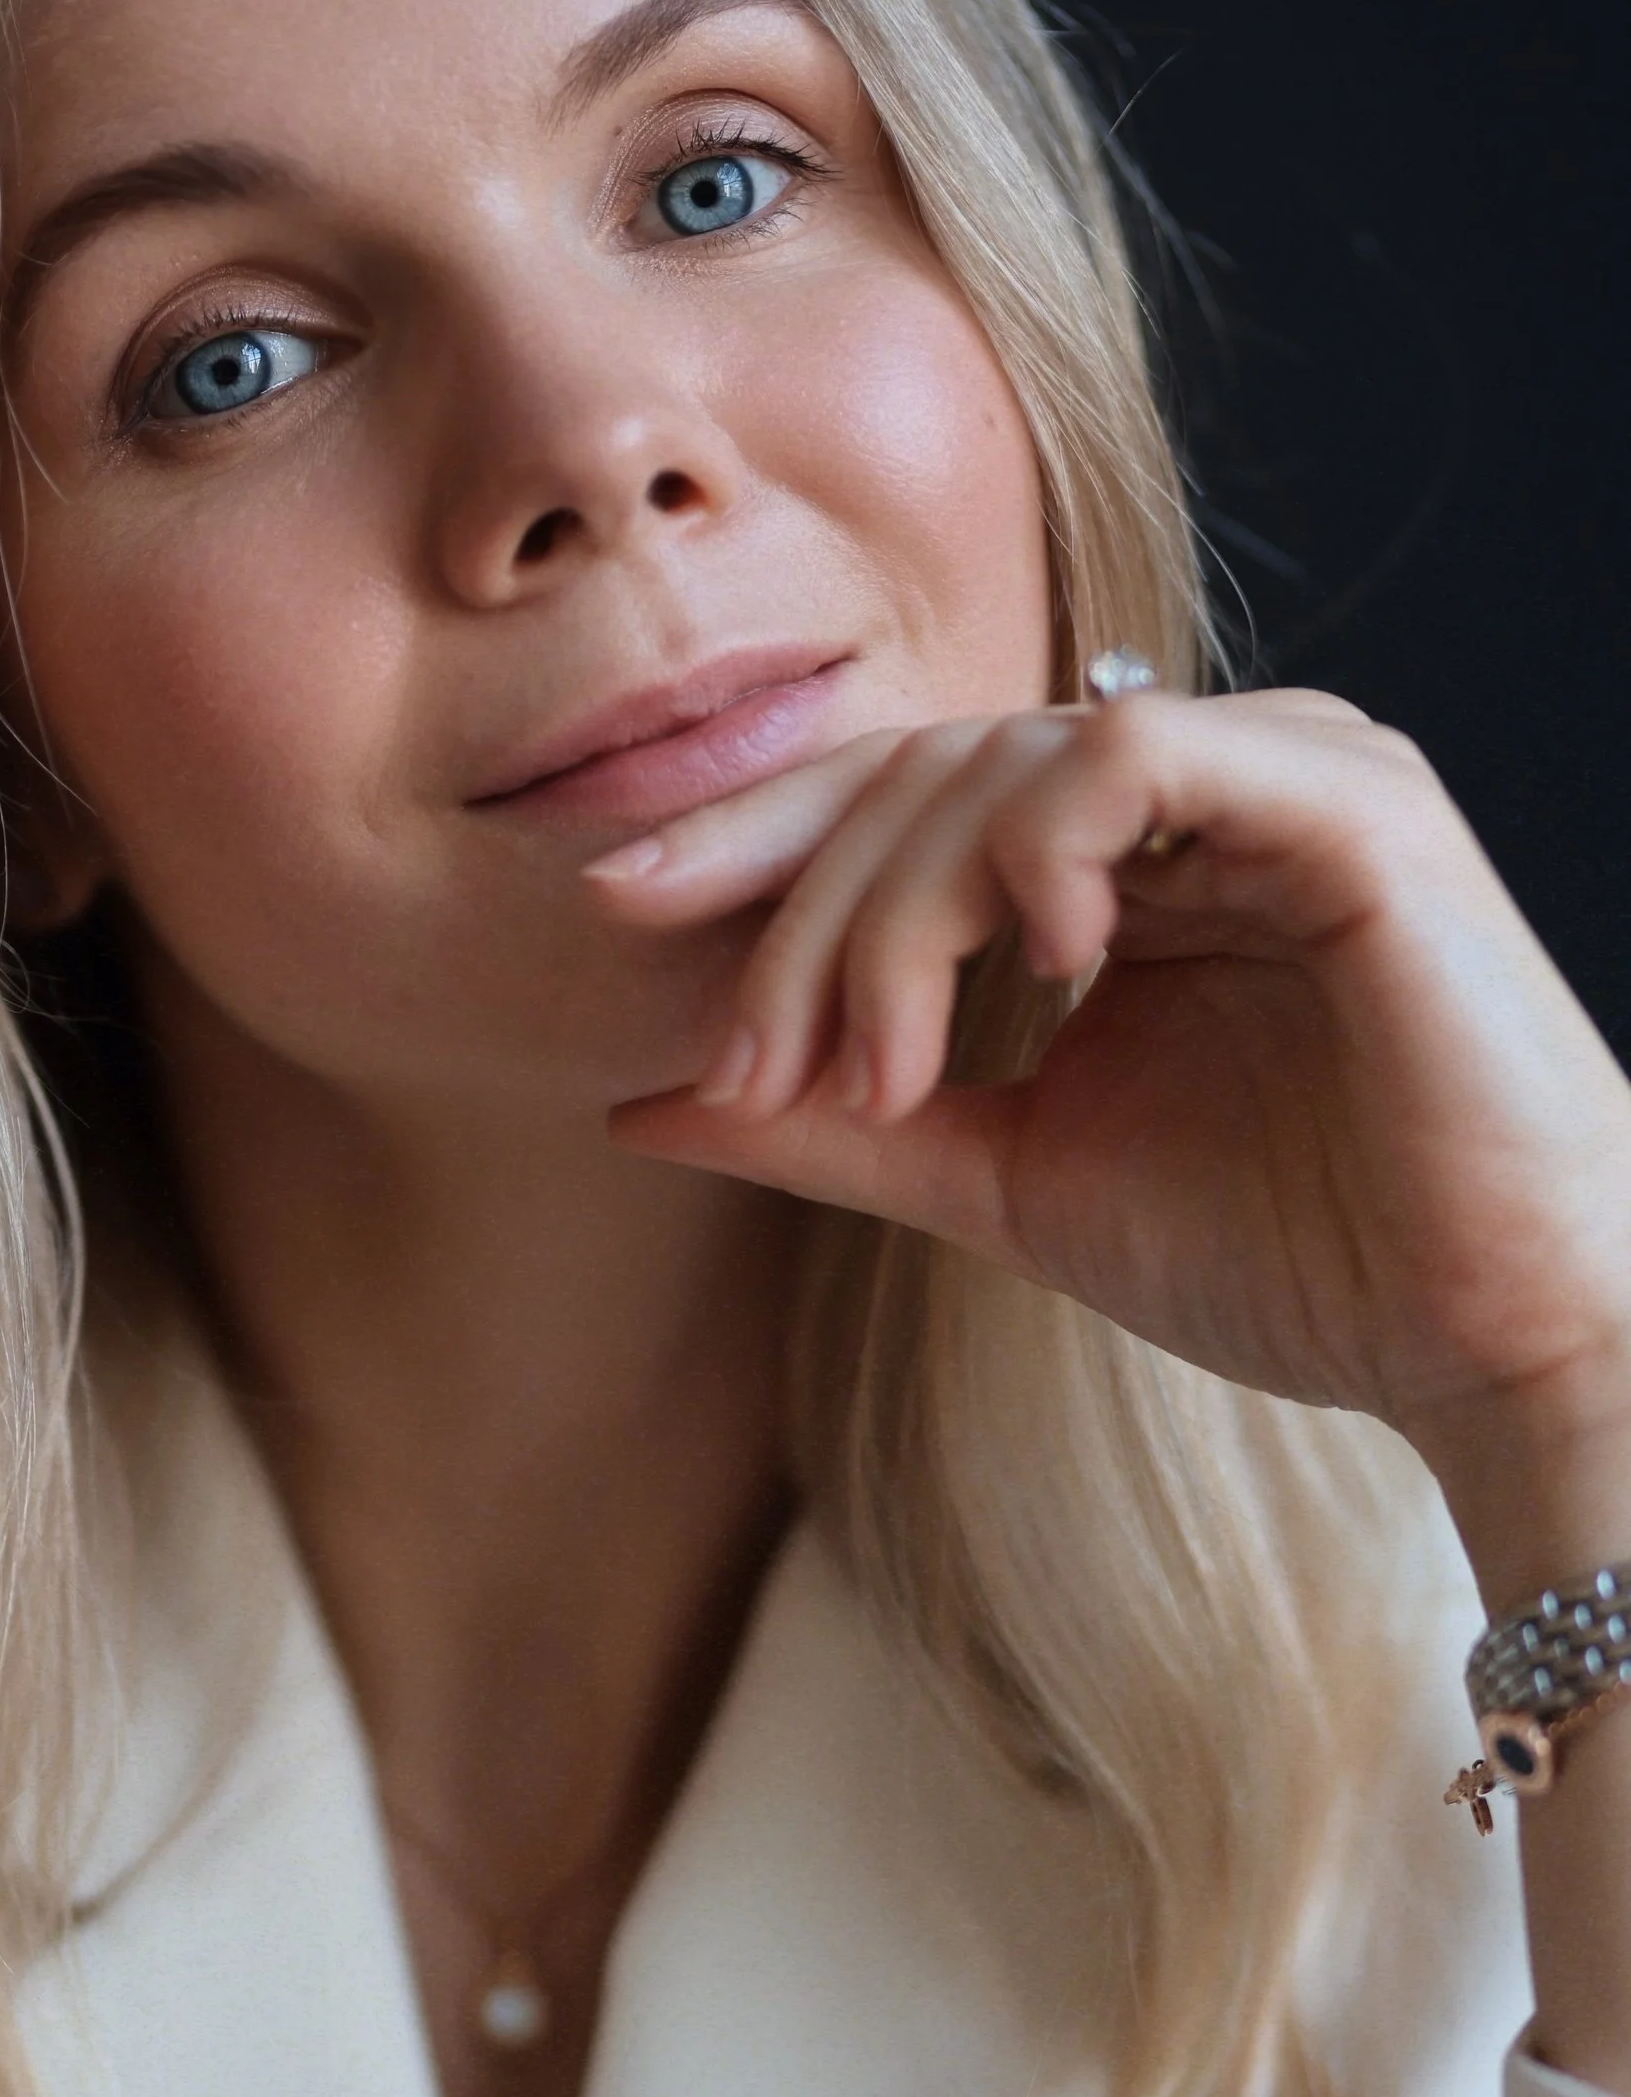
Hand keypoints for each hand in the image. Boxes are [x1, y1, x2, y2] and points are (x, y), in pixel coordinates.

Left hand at [602, 686, 1630, 1533]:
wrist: (1483, 1337)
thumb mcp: (1007, 1184)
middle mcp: (1195, 792)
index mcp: (1121, 862)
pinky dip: (1039, 845)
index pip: (898, 799)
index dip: (750, 842)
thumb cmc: (1290, 1260)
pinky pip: (1137, 759)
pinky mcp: (1349, 804)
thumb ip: (834, 1130)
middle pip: (922, 767)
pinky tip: (1021, 960)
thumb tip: (638, 1100)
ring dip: (896, 916)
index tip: (613, 913)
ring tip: (880, 1070)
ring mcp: (1278, 776)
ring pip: (1005, 759)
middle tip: (746, 1058)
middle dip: (797, 907)